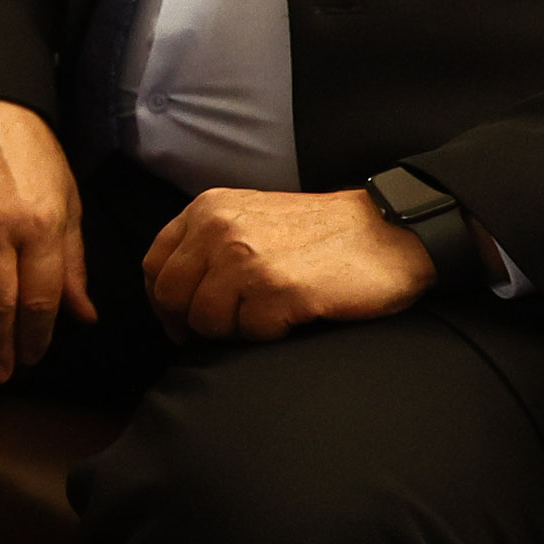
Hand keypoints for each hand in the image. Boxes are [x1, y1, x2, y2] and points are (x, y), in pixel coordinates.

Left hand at [144, 188, 431, 343]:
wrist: (389, 231)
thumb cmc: (320, 234)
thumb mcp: (250, 217)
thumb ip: (208, 243)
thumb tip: (171, 294)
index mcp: (207, 210)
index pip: (154, 265)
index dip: (162, 302)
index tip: (180, 322)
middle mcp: (219, 229)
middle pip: (172, 298)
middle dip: (194, 324)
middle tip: (225, 332)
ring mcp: (247, 259)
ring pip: (208, 321)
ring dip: (236, 330)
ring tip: (269, 314)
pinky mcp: (279, 289)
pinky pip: (252, 332)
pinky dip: (271, 333)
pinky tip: (294, 315)